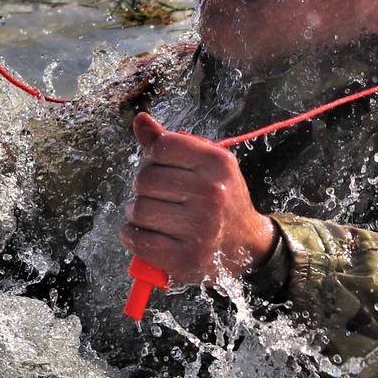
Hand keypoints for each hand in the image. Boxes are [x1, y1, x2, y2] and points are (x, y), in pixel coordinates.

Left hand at [120, 113, 277, 284]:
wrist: (245, 243)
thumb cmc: (220, 199)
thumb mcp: (206, 166)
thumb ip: (171, 143)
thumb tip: (140, 120)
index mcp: (217, 164)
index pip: (162, 147)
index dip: (152, 157)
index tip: (160, 167)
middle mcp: (211, 194)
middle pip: (145, 179)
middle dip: (143, 188)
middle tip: (155, 196)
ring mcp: (199, 228)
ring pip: (139, 210)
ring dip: (136, 213)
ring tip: (151, 215)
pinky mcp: (185, 257)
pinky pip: (138, 240)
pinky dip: (132, 236)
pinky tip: (143, 232)